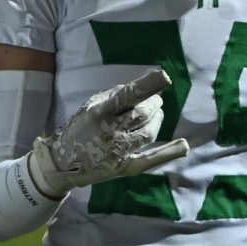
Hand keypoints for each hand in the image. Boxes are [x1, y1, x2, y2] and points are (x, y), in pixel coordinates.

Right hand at [28, 68, 189, 198]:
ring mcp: (118, 153)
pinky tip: (183, 145)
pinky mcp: (124, 168)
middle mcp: (109, 133)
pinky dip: (167, 152)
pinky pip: (150, 160)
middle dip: (154, 103)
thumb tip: (144, 88)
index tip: (164, 76)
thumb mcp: (90, 106)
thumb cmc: (79, 128)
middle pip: (143, 113)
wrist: (62, 164)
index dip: (146, 86)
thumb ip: (115, 96)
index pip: (126, 96)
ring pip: (149, 132)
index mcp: (99, 113)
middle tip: (156, 100)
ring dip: (158, 119)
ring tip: (157, 113)